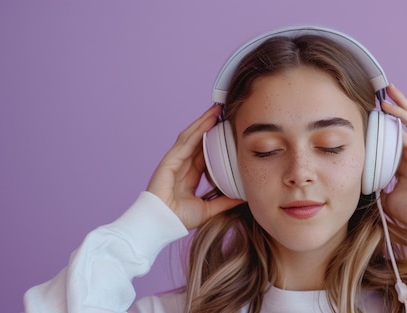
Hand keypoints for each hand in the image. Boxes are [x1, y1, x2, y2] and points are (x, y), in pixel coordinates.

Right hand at [147, 105, 243, 228]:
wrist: (162, 224)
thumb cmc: (179, 219)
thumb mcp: (209, 209)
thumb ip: (225, 202)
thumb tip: (243, 198)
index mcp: (189, 176)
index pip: (204, 153)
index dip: (214, 141)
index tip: (227, 131)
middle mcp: (182, 165)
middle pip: (197, 140)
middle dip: (209, 125)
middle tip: (223, 112)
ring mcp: (174, 161)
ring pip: (191, 136)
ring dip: (203, 122)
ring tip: (216, 110)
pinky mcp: (169, 160)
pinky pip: (185, 142)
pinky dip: (196, 130)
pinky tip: (207, 121)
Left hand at [380, 84, 406, 232]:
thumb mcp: (386, 197)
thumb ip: (377, 185)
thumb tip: (362, 180)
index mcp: (404, 164)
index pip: (392, 138)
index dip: (381, 126)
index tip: (367, 115)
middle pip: (403, 124)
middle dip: (393, 108)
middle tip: (379, 93)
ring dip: (399, 105)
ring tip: (387, 91)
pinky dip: (404, 116)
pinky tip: (391, 108)